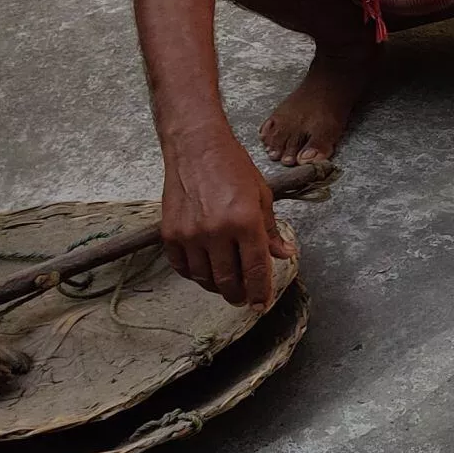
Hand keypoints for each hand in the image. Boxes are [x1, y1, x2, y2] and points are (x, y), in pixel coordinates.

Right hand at [160, 129, 292, 308]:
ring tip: (227, 286)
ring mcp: (190, 234)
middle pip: (228, 280)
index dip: (260, 291)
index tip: (261, 304)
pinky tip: (205, 272)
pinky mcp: (170, 234)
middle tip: (244, 298)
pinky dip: (195, 275)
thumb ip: (271, 230)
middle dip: (238, 295)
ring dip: (217, 287)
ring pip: (204, 278)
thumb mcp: (262, 195)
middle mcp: (216, 232)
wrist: (196, 148)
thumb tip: (284, 254)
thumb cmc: (233, 167)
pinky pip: (182, 267)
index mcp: (245, 222)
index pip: (255, 268)